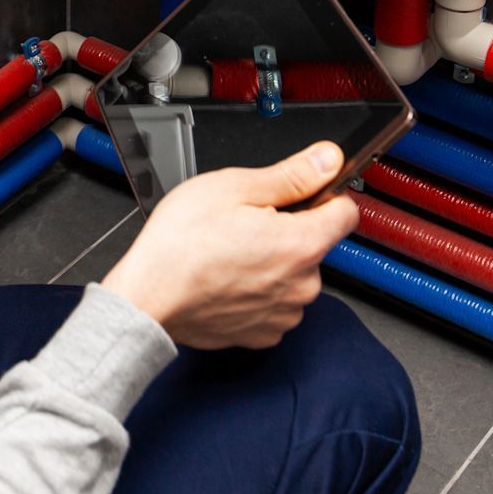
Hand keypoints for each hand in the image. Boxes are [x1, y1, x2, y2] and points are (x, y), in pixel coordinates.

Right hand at [101, 143, 359, 348]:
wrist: (146, 298)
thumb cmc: (179, 246)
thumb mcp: (232, 188)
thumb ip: (291, 175)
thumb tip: (329, 159)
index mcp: (301, 244)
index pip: (346, 212)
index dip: (324, 196)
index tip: (301, 194)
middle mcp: (303, 285)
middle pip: (314, 244)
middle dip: (287, 229)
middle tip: (243, 223)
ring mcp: (284, 314)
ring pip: (293, 275)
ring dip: (271, 262)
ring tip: (229, 253)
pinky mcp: (264, 334)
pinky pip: (274, 304)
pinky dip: (257, 292)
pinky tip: (227, 279)